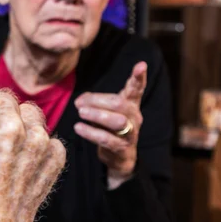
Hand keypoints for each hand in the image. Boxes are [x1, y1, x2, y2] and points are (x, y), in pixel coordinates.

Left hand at [73, 62, 146, 187]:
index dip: (139, 77)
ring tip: (80, 113)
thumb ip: (95, 101)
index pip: (136, 89)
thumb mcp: (105, 111)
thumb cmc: (110, 128)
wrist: (120, 157)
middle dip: (97, 101)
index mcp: (131, 105)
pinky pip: (106, 139)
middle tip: (78, 103)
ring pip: (117, 121)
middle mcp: (134, 118)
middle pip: (120, 104)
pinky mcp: (122, 148)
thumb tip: (81, 100)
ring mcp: (130, 134)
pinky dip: (90, 132)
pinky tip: (78, 127)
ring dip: (96, 115)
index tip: (141, 64)